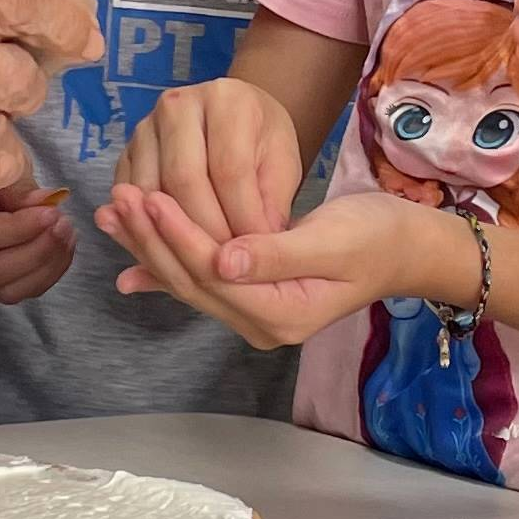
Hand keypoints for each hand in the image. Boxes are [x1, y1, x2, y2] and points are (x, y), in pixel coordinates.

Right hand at [0, 180, 75, 304]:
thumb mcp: (2, 162)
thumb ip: (18, 185)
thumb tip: (45, 202)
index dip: (18, 229)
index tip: (50, 212)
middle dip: (36, 251)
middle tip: (63, 222)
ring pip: (8, 289)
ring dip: (47, 263)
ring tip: (68, 230)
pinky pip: (24, 290)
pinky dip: (52, 271)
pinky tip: (65, 244)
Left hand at [97, 184, 456, 349]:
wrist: (405, 246)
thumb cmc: (377, 236)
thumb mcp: (334, 241)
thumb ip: (276, 255)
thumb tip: (223, 261)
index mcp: (281, 315)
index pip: (215, 275)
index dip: (179, 235)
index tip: (150, 195)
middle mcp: (260, 323)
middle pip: (191, 283)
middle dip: (152, 240)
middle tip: (118, 198)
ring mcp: (253, 313)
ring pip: (188, 281)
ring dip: (149, 247)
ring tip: (113, 212)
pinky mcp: (249, 294)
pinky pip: (199, 279)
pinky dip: (165, 260)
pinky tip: (128, 257)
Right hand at [110, 77, 309, 248]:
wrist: (235, 120)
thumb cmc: (261, 142)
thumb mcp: (282, 165)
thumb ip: (271, 201)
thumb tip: (255, 245)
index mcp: (226, 99)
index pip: (229, 167)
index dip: (242, 216)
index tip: (255, 251)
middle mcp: (178, 105)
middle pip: (184, 179)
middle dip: (207, 229)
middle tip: (227, 266)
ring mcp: (145, 127)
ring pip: (153, 191)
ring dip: (176, 234)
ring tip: (203, 264)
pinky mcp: (126, 152)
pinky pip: (133, 198)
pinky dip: (152, 228)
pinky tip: (174, 251)